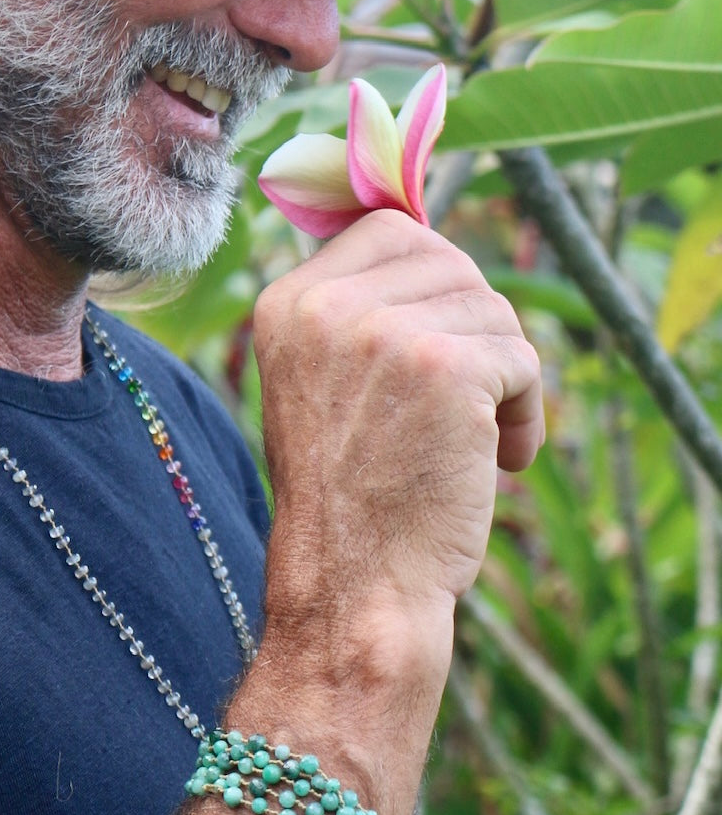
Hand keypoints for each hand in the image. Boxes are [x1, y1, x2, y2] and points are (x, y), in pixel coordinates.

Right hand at [253, 210, 542, 694]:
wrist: (352, 585)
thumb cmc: (349, 498)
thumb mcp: (321, 383)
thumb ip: (360, 313)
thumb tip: (436, 248)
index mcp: (287, 302)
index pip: (390, 230)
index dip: (435, 279)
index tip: (440, 344)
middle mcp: (326, 304)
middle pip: (450, 261)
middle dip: (475, 326)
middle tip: (467, 400)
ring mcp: (385, 331)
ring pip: (494, 311)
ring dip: (504, 377)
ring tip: (477, 445)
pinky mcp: (445, 366)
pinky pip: (522, 359)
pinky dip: (527, 414)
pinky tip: (500, 463)